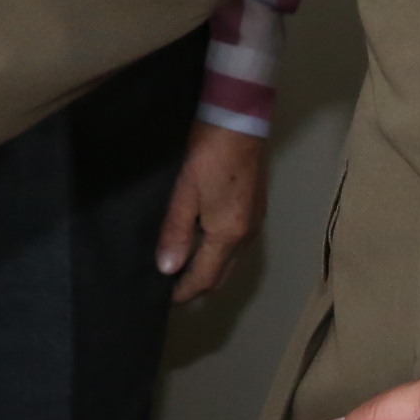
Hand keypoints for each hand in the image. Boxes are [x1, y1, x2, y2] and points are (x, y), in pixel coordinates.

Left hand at [157, 120, 265, 302]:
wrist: (239, 118)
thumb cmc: (208, 154)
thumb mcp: (184, 193)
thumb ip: (176, 232)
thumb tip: (168, 270)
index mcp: (229, 234)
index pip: (205, 278)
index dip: (184, 292)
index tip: (164, 301)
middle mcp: (247, 234)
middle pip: (222, 274)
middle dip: (198, 285)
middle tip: (170, 287)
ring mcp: (254, 220)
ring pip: (230, 259)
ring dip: (208, 268)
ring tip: (180, 265)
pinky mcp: (255, 207)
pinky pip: (235, 243)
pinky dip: (217, 251)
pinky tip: (199, 240)